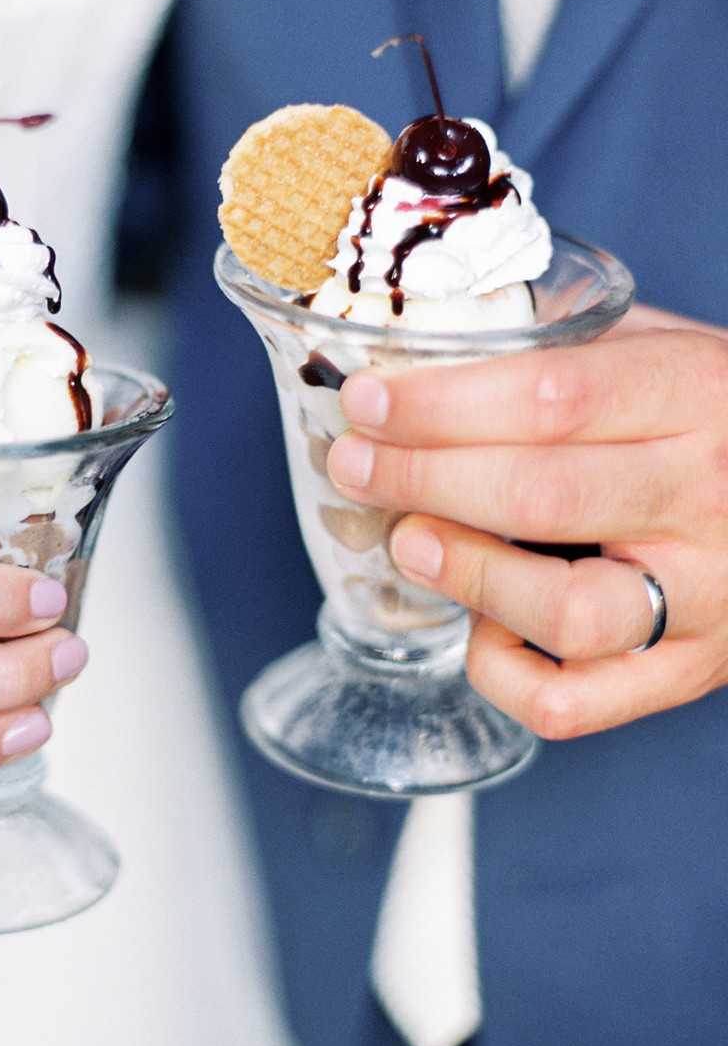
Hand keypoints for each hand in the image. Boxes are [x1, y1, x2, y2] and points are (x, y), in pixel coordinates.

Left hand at [325, 313, 727, 739]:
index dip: (442, 403)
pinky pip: (575, 702)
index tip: (366, 400)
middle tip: (354, 463)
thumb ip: (563, 344)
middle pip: (541, 494)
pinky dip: (504, 673)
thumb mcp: (664, 349)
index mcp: (699, 393)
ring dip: (464, 574)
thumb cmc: (716, 416)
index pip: (553, 396)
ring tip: (408, 540)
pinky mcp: (690, 671)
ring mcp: (707, 596)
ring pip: (567, 611)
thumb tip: (417, 343)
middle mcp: (710, 495)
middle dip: (420, 478)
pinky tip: (481, 626)